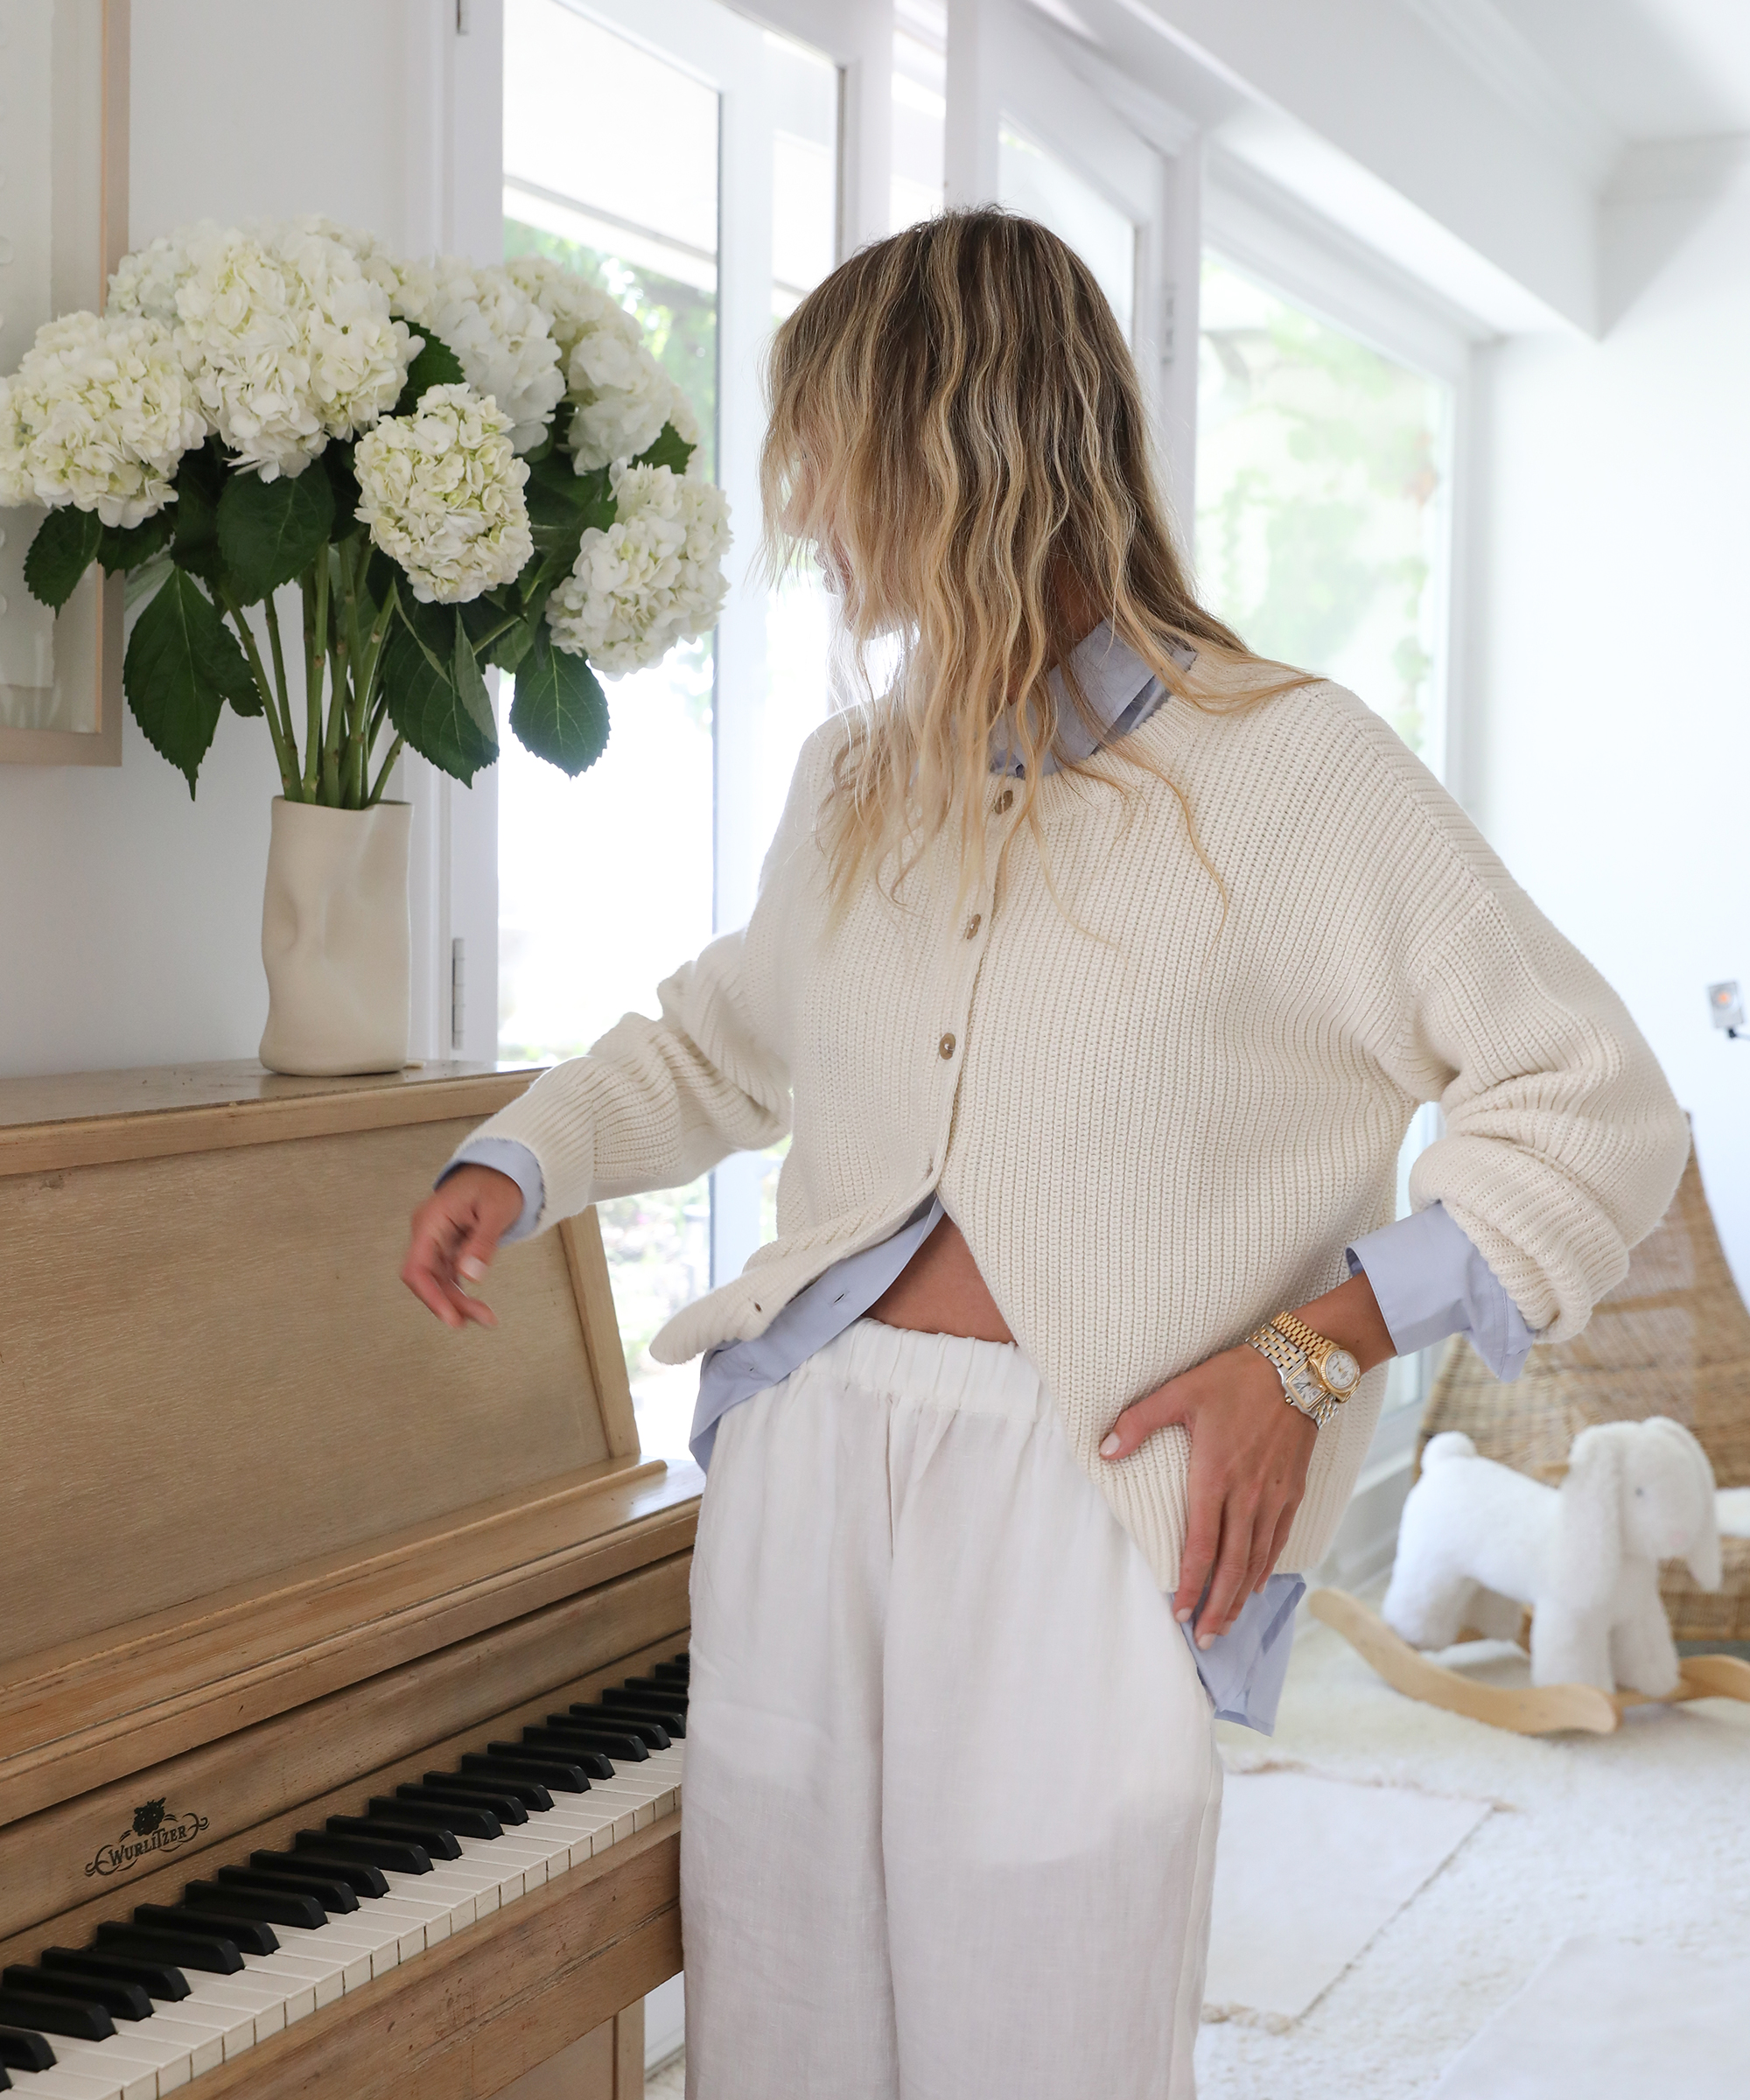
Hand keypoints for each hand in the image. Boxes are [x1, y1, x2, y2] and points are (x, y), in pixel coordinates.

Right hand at [401, 1165, 525, 1330]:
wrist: (502, 1169)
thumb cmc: (498, 1183)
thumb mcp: (496, 1211)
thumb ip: (482, 1243)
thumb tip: (469, 1275)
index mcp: (431, 1221)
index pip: (417, 1267)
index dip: (430, 1296)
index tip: (451, 1318)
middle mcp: (428, 1233)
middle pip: (428, 1279)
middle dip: (451, 1303)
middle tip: (483, 1319)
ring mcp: (436, 1241)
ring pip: (439, 1281)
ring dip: (458, 1301)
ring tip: (486, 1318)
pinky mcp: (448, 1247)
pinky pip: (449, 1275)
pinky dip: (461, 1292)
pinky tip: (476, 1307)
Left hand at [1100, 1343, 1317, 1644]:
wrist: (1299, 1368)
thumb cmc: (1236, 1378)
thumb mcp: (1180, 1391)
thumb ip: (1138, 1422)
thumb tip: (1103, 1450)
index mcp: (1215, 1476)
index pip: (1200, 1546)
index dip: (1191, 1584)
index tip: (1180, 1613)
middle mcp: (1247, 1495)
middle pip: (1232, 1566)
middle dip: (1218, 1607)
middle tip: (1206, 1640)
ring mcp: (1273, 1496)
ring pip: (1258, 1560)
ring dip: (1242, 1596)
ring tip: (1228, 1624)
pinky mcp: (1293, 1491)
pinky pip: (1279, 1540)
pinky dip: (1267, 1568)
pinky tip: (1258, 1584)